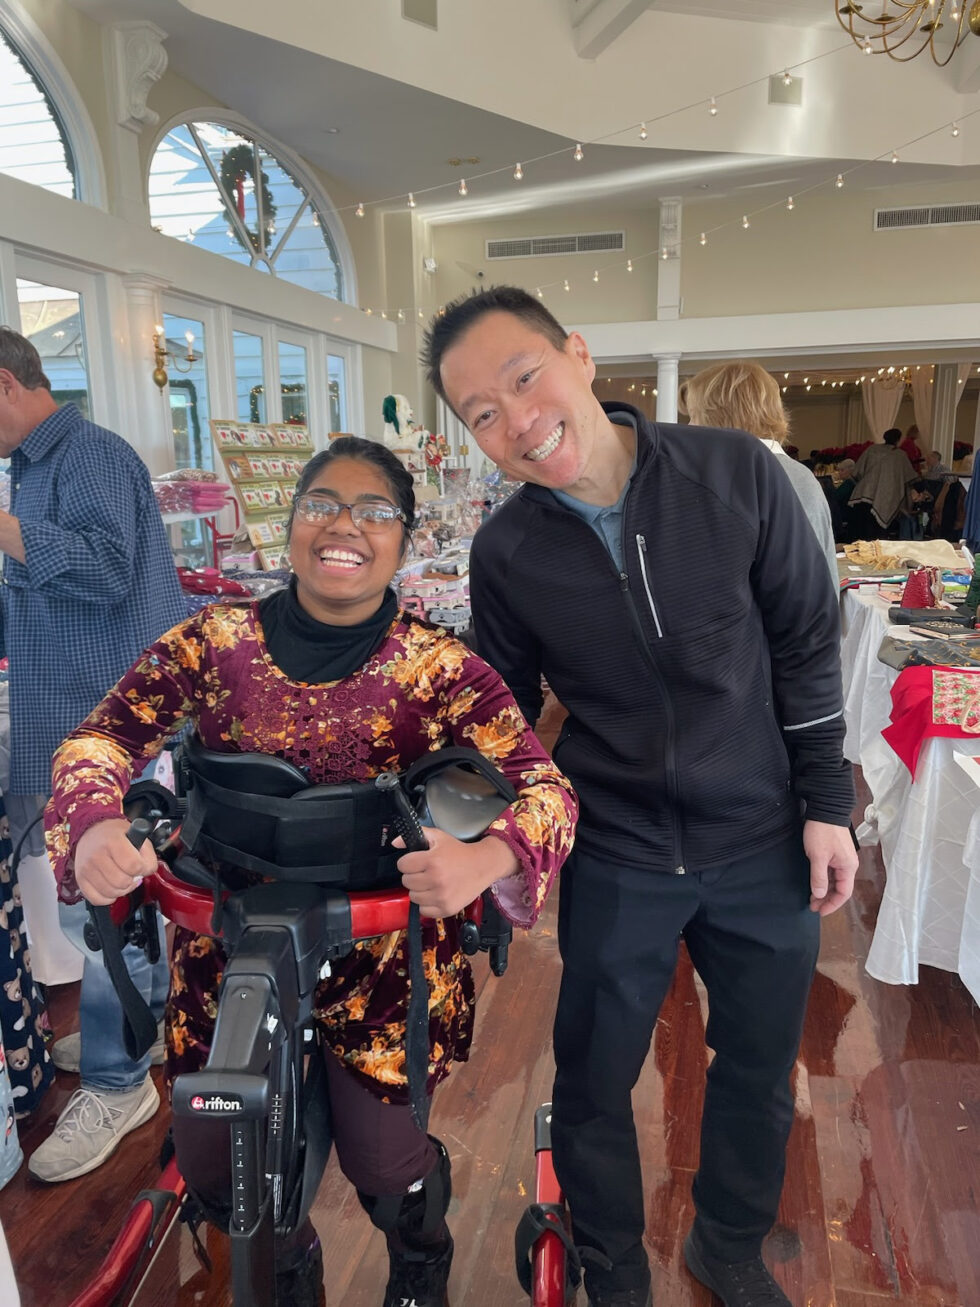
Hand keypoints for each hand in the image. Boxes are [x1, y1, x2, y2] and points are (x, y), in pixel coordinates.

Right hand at [75, 818, 157, 905]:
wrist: (92, 832)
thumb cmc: (115, 835)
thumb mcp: (138, 836)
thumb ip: (148, 854)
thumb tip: (146, 871)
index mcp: (113, 841)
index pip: (133, 865)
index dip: (143, 869)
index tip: (141, 866)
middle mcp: (96, 855)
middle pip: (122, 882)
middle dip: (132, 880)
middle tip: (131, 873)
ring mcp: (86, 869)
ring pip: (111, 893)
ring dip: (122, 890)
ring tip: (122, 878)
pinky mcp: (80, 880)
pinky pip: (98, 899)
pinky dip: (108, 897)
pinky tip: (111, 886)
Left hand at [393, 828, 519, 918]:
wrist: (483, 866)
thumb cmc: (459, 852)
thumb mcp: (439, 837)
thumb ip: (418, 835)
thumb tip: (395, 843)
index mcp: (432, 860)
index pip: (402, 865)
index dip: (408, 862)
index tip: (417, 862)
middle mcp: (435, 879)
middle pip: (406, 881)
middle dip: (413, 876)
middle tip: (426, 872)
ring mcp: (441, 896)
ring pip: (413, 897)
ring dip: (419, 890)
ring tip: (431, 883)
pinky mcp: (446, 909)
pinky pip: (423, 911)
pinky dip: (427, 904)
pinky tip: (436, 894)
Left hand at [804, 819, 858, 915]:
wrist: (826, 808)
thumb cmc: (822, 831)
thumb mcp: (817, 856)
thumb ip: (819, 877)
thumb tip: (819, 895)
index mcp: (848, 867)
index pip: (843, 893)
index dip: (832, 904)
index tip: (819, 911)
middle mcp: (848, 865)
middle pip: (840, 888)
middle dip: (827, 899)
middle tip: (812, 906)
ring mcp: (843, 859)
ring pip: (835, 881)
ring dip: (824, 891)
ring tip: (812, 898)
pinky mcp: (836, 853)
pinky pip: (832, 872)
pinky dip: (824, 880)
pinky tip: (815, 884)